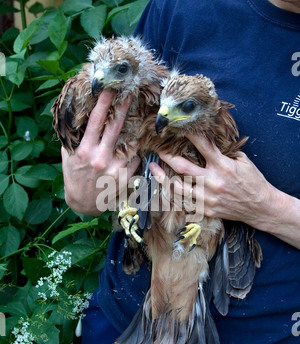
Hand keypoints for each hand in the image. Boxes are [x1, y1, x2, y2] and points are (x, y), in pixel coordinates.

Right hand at [61, 89, 139, 215]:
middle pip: (115, 127)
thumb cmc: (74, 176)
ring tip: (134, 127)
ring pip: (129, 143)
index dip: (104, 103)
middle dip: (123, 108)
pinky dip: (133, 153)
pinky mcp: (124, 178)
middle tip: (130, 93)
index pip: (96, 121)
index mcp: (84, 150)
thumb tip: (81, 117)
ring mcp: (114, 168)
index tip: (110, 88)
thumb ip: (75, 139)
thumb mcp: (69, 157)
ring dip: (131, 133)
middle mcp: (100, 158)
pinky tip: (129, 152)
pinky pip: (134, 159)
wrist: (82, 203)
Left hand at [149, 133, 299, 248]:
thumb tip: (208, 143)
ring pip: (177, 188)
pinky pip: (184, 203)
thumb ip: (224, 153)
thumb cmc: (253, 182)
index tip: (179, 127)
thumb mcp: (243, 161)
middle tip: (158, 150)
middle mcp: (212, 182)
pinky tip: (165, 188)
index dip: (190, 135)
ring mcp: (207, 198)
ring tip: (153, 169)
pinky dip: (173, 195)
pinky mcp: (206, 210)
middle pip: (183, 168)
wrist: (260, 207)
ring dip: (162, 178)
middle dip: (167, 157)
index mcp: (223, 166)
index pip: (203, 146)